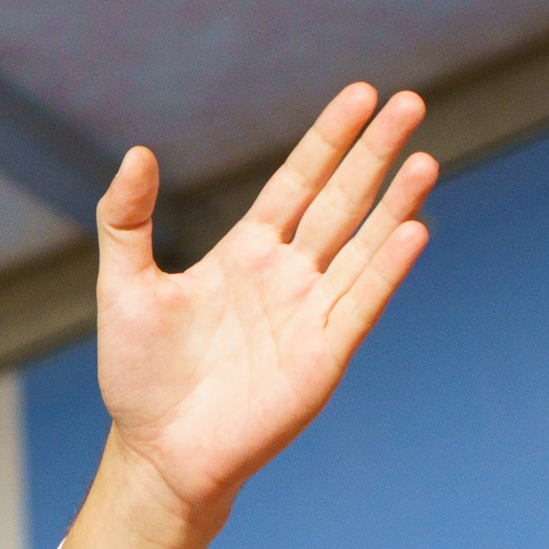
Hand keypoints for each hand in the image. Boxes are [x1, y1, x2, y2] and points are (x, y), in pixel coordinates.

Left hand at [92, 83, 433, 528]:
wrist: (157, 453)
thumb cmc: (139, 375)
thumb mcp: (123, 287)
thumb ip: (125, 221)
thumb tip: (138, 153)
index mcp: (246, 252)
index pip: (297, 181)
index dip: (328, 139)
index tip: (361, 95)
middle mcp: (286, 276)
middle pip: (340, 202)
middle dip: (373, 154)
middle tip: (409, 102)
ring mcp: (309, 315)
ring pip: (361, 247)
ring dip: (394, 205)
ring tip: (424, 159)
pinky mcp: (321, 358)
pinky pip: (359, 305)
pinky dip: (386, 270)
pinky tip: (413, 231)